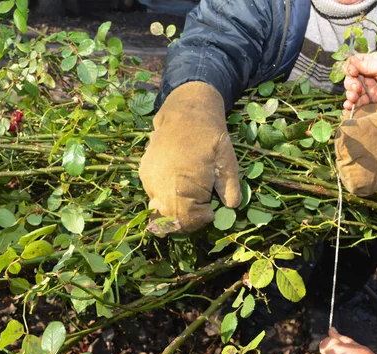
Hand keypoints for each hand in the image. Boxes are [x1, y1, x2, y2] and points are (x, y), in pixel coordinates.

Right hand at [139, 81, 240, 232]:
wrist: (185, 110)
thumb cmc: (209, 134)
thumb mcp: (226, 158)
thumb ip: (229, 185)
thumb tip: (232, 207)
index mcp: (181, 182)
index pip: (187, 219)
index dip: (201, 219)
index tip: (212, 210)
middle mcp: (160, 184)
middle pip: (171, 220)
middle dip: (189, 219)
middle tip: (204, 208)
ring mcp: (149, 179)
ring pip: (160, 211)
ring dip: (177, 211)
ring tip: (193, 198)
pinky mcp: (145, 174)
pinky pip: (154, 198)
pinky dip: (167, 200)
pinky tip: (180, 189)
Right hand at [343, 51, 376, 109]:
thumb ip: (365, 65)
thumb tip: (349, 63)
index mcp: (369, 62)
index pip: (352, 63)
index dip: (349, 69)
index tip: (353, 72)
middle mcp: (367, 73)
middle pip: (350, 78)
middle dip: (350, 83)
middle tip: (357, 87)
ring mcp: (369, 87)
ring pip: (352, 90)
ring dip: (350, 94)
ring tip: (353, 97)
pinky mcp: (372, 98)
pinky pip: (359, 101)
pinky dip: (352, 104)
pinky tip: (349, 106)